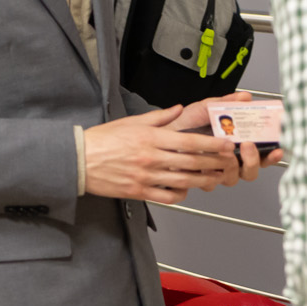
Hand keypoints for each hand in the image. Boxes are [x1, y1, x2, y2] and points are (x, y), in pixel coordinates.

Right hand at [83, 107, 238, 203]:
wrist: (78, 160)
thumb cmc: (101, 140)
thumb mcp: (130, 122)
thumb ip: (158, 117)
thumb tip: (178, 109)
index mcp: (150, 138)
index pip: (188, 142)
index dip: (211, 144)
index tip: (225, 145)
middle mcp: (150, 158)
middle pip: (191, 162)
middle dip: (214, 163)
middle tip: (227, 162)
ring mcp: (145, 176)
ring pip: (183, 181)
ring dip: (203, 180)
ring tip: (214, 178)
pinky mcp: (139, 191)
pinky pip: (167, 196)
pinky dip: (181, 194)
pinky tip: (186, 190)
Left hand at [168, 97, 281, 184]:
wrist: (161, 130)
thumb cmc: (184, 121)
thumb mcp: (206, 107)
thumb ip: (227, 102)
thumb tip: (245, 96)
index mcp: (236, 146)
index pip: (262, 156)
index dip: (272, 155)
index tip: (278, 149)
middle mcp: (228, 161)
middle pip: (250, 172)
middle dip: (253, 161)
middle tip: (247, 145)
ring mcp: (214, 171)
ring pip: (233, 179)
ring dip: (232, 166)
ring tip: (226, 152)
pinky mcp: (199, 178)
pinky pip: (210, 184)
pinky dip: (210, 174)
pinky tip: (206, 164)